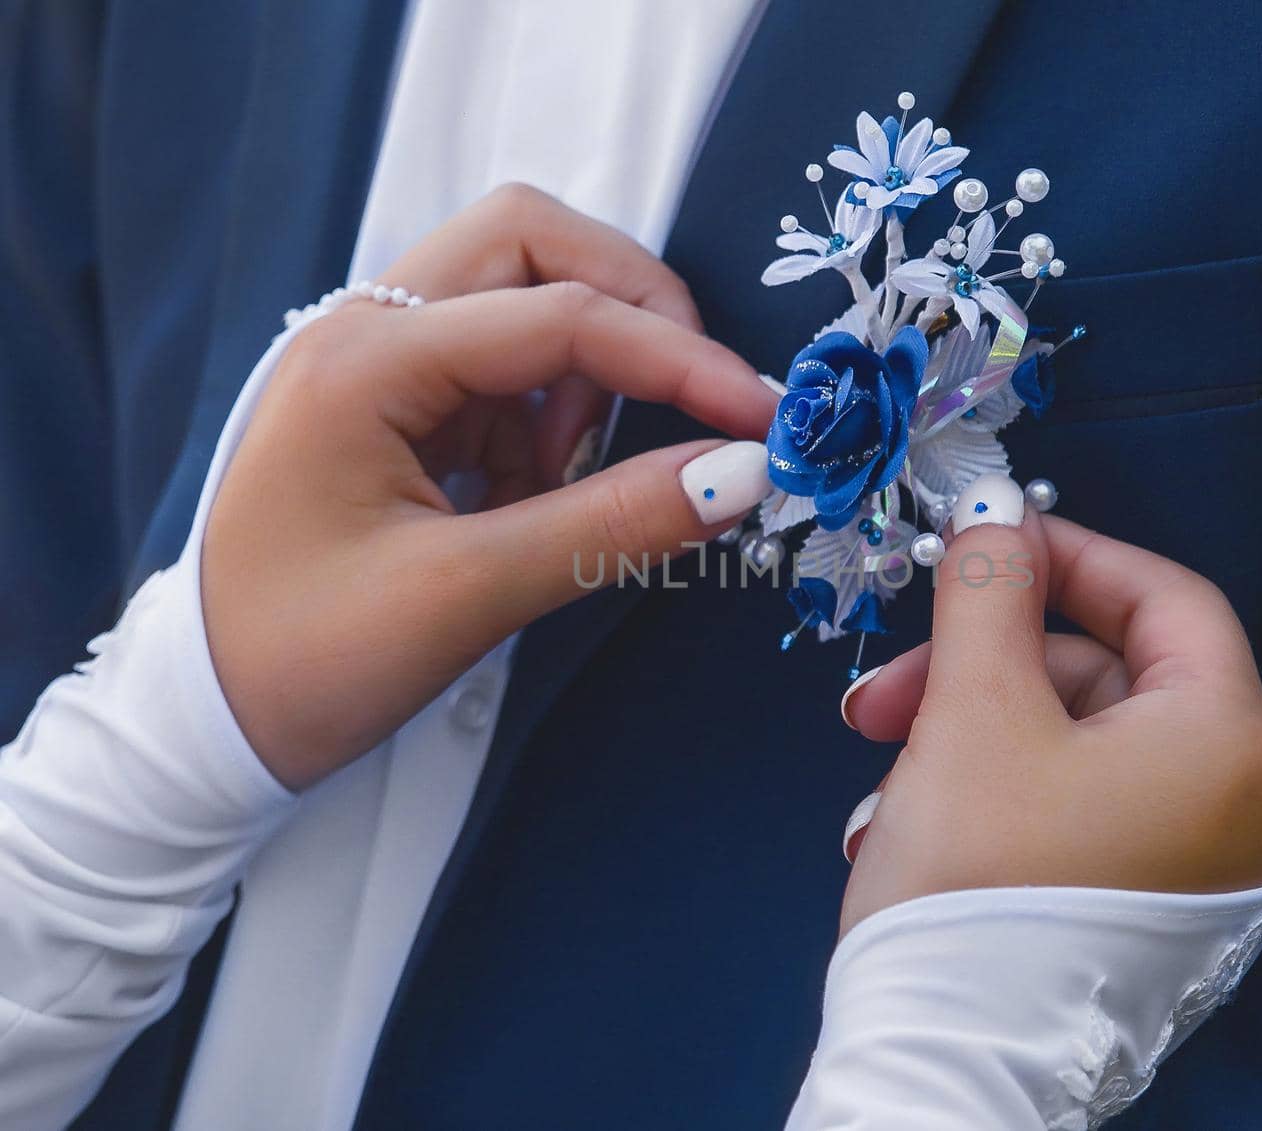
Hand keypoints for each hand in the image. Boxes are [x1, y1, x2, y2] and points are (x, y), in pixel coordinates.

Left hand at [202, 185, 777, 789]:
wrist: (204, 722)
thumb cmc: (305, 662)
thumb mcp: (466, 596)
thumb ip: (611, 523)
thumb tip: (744, 474)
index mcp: (363, 360)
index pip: (559, 317)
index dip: (679, 361)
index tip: (762, 420)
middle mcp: (366, 330)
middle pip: (531, 241)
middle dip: (629, 306)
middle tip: (682, 401)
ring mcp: (379, 361)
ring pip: (521, 291)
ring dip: (583, 368)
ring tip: (565, 483)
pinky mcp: (398, 405)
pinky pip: (505, 367)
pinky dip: (551, 416)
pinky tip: (531, 497)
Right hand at [836, 474, 1261, 935]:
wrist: (946, 1068)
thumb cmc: (977, 887)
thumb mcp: (973, 706)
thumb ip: (991, 588)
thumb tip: (997, 511)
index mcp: (1228, 743)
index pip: (1165, 597)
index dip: (1069, 557)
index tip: (987, 549)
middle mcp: (1242, 809)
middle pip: (1105, 679)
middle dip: (983, 667)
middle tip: (889, 690)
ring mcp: (1199, 871)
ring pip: (1076, 748)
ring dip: (969, 737)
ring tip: (885, 776)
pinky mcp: (1148, 916)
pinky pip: (1076, 813)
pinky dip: (996, 797)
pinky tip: (914, 820)